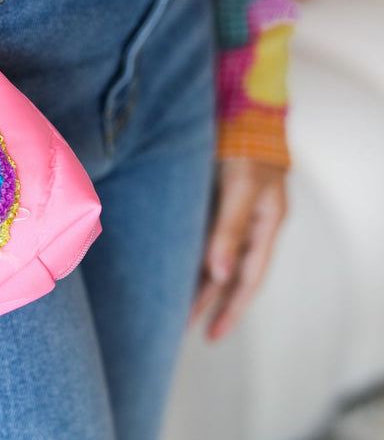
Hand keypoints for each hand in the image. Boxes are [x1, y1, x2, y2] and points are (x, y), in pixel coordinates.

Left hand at [188, 158, 288, 341]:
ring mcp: (233, 213)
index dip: (232, 309)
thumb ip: (228, 229)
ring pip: (215, 260)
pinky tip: (173, 273)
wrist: (239, 104)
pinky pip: (202, 239)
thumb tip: (218, 273)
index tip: (212, 335)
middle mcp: (251, 223)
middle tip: (183, 330)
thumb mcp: (240, 187)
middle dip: (209, 304)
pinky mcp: (213, 202)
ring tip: (174, 311)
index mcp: (266, 224)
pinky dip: (190, 259)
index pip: (249, 279)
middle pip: (230, 275)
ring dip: (197, 285)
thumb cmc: (245, 143)